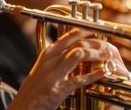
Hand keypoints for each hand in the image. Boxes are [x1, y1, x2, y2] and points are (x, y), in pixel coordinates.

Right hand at [8, 29, 130, 109]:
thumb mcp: (43, 69)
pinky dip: (93, 75)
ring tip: (108, 56)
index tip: (97, 28)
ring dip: (96, 54)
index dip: (85, 30)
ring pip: (78, 55)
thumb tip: (75, 51)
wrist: (21, 107)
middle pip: (76, 44)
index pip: (68, 36)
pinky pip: (79, 80)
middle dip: (95, 43)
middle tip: (107, 46)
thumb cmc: (34, 90)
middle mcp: (49, 62)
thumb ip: (56, 60)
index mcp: (47, 55)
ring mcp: (53, 76)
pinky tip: (103, 73)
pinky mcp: (57, 91)